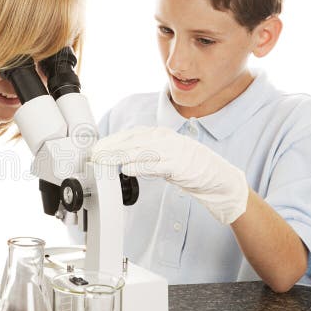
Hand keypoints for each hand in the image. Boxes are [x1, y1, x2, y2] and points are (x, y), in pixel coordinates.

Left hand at [91, 126, 248, 223]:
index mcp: (160, 134)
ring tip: (104, 160)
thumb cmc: (188, 167)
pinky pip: (155, 164)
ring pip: (140, 150)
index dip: (112, 141)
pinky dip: (139, 165)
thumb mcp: (163, 157)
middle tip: (94, 155)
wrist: (216, 176)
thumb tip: (121, 158)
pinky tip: (126, 168)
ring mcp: (172, 150)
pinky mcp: (179, 164)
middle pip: (132, 140)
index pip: (131, 134)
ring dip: (120, 155)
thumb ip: (144, 155)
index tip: (97, 148)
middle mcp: (165, 138)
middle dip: (111, 147)